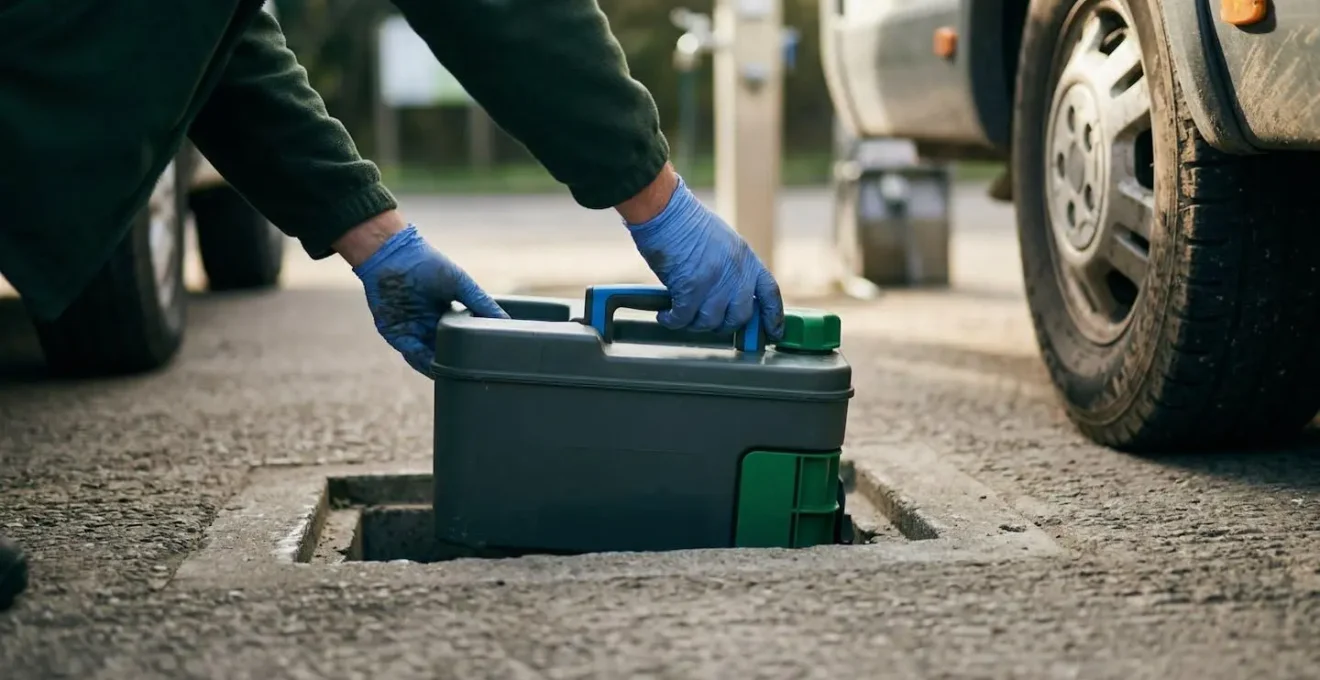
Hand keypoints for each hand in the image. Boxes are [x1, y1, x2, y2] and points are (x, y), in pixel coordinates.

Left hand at [350, 224, 507, 375]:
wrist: (393, 255)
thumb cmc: (427, 263)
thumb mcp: (461, 284)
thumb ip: (481, 303)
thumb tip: (506, 320)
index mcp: (445, 314)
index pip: (459, 339)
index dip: (470, 350)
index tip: (485, 361)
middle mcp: (428, 325)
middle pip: (444, 352)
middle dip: (455, 365)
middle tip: (473, 375)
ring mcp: (411, 331)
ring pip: (428, 358)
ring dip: (440, 368)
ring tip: (457, 378)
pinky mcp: (395, 334)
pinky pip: (412, 354)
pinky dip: (424, 362)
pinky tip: (437, 369)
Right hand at [624, 175, 784, 338]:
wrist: (666, 210)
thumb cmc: (686, 224)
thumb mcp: (722, 244)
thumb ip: (730, 270)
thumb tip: (726, 298)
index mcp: (747, 259)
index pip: (769, 293)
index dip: (773, 317)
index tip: (772, 333)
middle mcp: (736, 272)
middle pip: (740, 316)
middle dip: (722, 325)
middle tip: (704, 321)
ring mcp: (715, 281)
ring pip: (710, 321)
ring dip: (693, 323)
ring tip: (679, 315)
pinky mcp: (691, 287)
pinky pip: (684, 318)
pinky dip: (672, 320)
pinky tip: (665, 315)